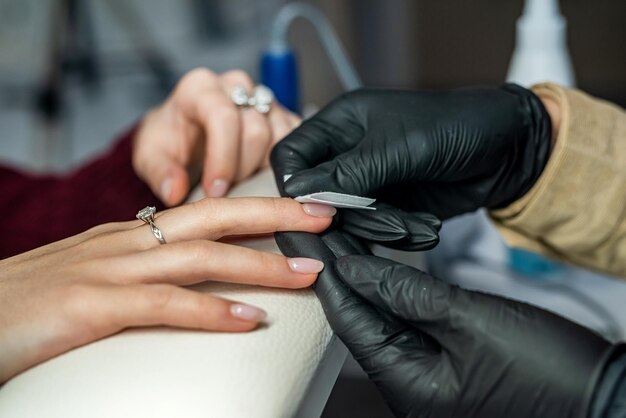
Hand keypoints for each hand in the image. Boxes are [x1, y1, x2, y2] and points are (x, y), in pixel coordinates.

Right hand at [0, 197, 333, 382]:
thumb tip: (190, 275)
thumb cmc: (32, 301)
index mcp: (130, 236)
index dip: (257, 209)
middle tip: (325, 217)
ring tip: (310, 273)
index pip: (206, 212)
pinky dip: (211, 312)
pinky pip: (164, 305)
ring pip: (202, 257)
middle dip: (276, 215)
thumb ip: (143, 271)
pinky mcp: (92, 305)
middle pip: (216, 217)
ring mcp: (110, 270)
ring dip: (263, 265)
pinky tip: (248, 321)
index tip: (299, 212)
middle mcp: (127, 243)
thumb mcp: (98, 274)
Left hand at [134, 68, 300, 205]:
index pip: (222, 116)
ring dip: (264, 168)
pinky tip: (265, 177)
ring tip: (243, 182)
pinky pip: (297, 139)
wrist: (186, 135)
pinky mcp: (283, 113)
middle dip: (241, 169)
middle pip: (255, 130)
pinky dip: (286, 163)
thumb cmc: (170, 142)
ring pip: (281, 136)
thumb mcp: (151, 157)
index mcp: (200, 88)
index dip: (222, 159)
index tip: (215, 190)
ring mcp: (263, 97)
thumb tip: (174, 190)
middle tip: (226, 191)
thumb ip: (160, 173)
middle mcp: (235, 85)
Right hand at [271, 84, 551, 219]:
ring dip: (380, 228)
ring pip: (346, 219)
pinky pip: (373, 230)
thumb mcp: (399, 148)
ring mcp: (367, 181)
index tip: (322, 212)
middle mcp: (347, 151)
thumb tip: (302, 197)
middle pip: (316, 196)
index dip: (297, 188)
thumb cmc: (456, 128)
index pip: (291, 158)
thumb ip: (348, 172)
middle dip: (350, 216)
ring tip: (417, 227)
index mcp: (341, 122)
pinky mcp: (387, 205)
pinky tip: (426, 229)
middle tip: (385, 223)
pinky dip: (397, 234)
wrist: (510, 150)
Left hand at [320, 255, 617, 417]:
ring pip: (381, 318)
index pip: (349, 317)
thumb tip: (354, 268)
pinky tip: (383, 266)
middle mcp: (407, 383)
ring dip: (364, 278)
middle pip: (359, 318)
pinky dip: (392, 292)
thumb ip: (405, 293)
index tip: (305, 237)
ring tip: (345, 236)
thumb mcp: (469, 321)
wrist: (600, 396)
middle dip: (339, 272)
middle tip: (319, 229)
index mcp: (405, 381)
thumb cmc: (545, 368)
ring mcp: (427, 376)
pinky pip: (405, 323)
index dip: (327, 272)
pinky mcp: (446, 363)